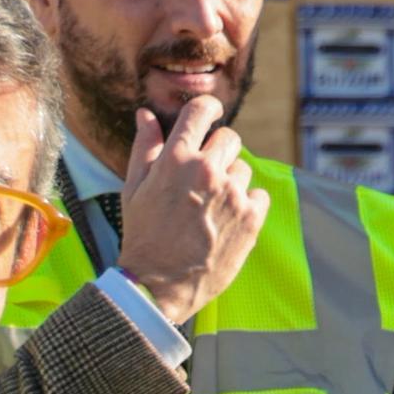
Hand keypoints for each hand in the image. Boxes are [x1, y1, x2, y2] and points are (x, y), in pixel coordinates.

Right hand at [116, 92, 267, 323]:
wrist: (159, 285)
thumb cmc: (143, 235)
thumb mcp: (134, 188)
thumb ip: (145, 147)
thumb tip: (146, 114)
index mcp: (176, 158)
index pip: (201, 111)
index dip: (209, 108)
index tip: (212, 113)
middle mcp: (207, 171)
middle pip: (229, 138)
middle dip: (218, 151)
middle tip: (204, 177)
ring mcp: (232, 195)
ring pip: (243, 169)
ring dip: (231, 181)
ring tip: (210, 207)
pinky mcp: (251, 218)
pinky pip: (259, 194)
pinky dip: (248, 203)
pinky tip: (226, 220)